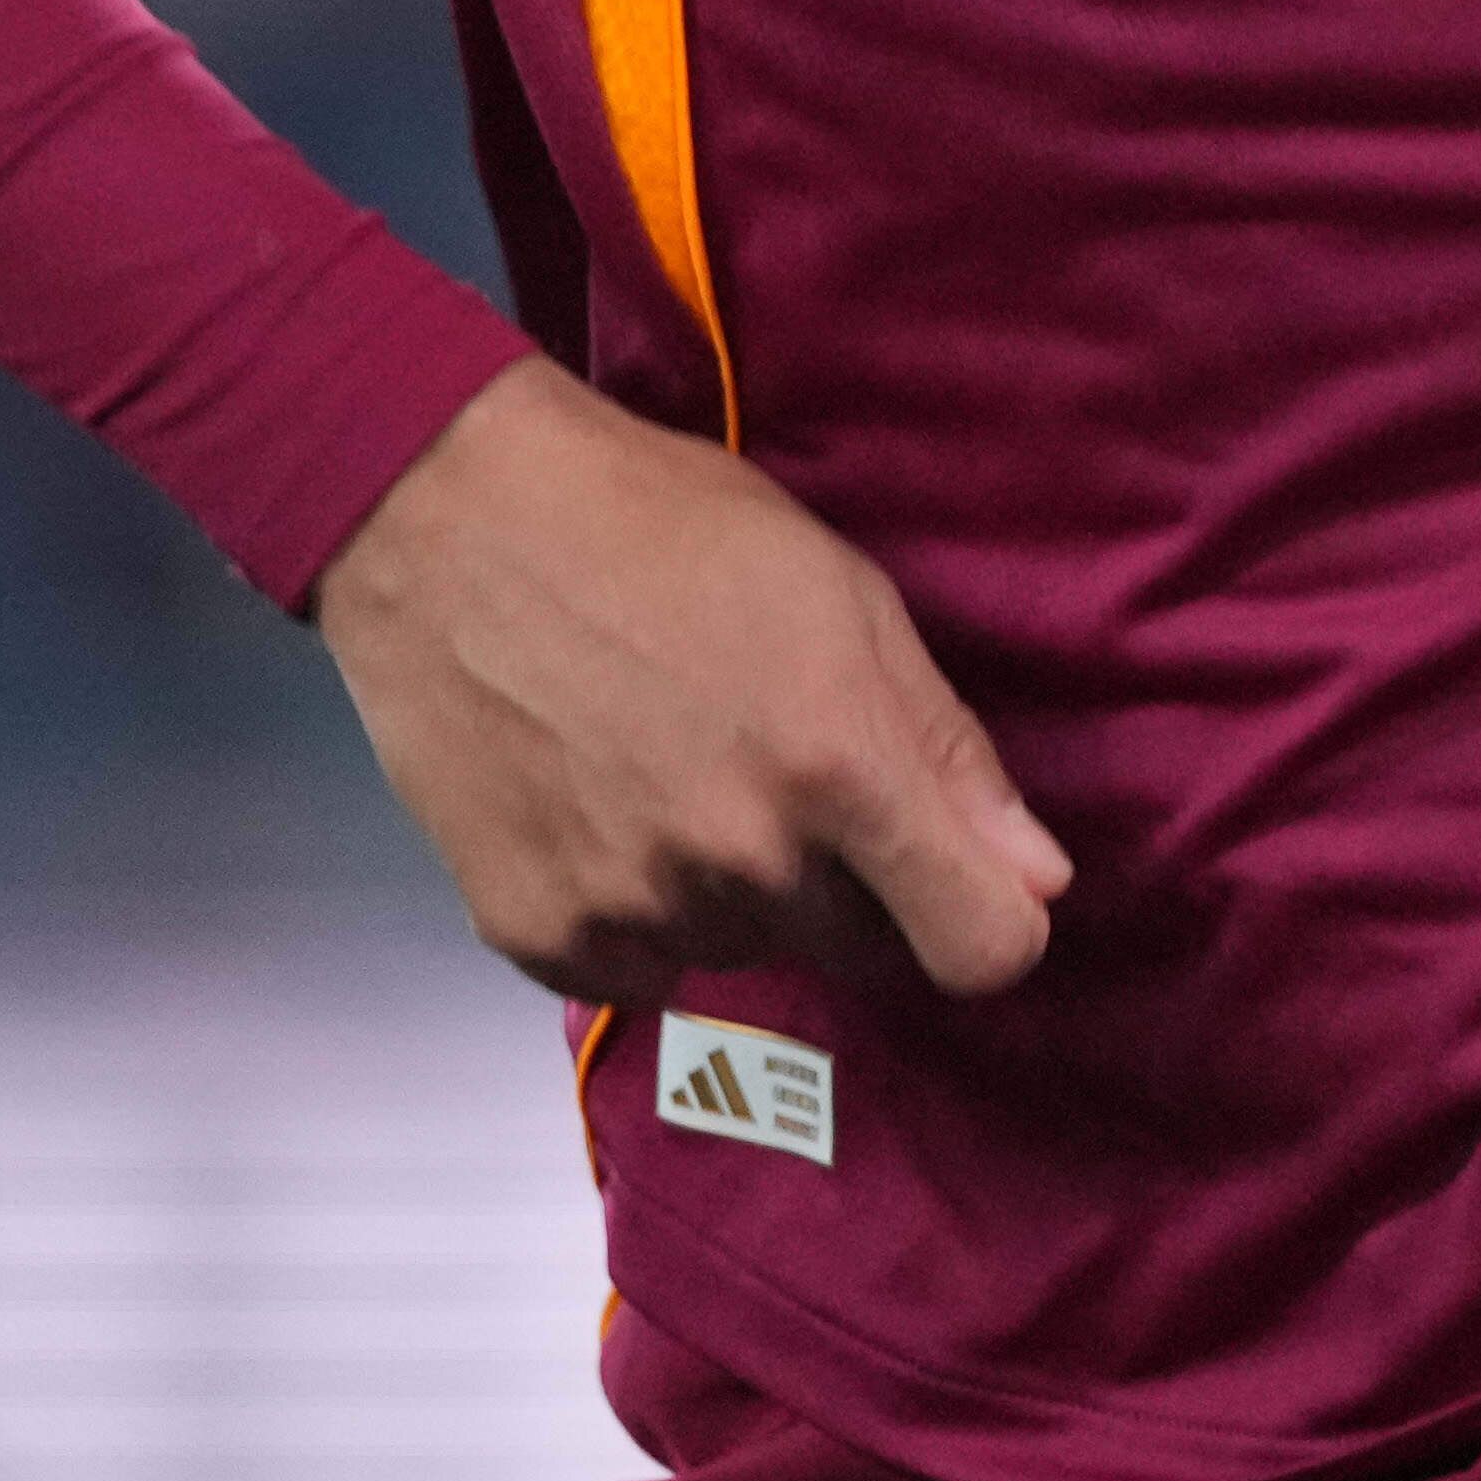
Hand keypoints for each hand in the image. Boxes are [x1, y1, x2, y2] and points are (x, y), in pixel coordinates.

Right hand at [312, 360, 1069, 1001]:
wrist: (443, 513)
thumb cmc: (655, 521)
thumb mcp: (836, 588)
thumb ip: (945, 745)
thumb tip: (1037, 877)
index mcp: (839, 765)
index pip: (983, 949)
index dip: (985, 917)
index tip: (952, 879)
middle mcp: (744, 859)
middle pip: (858, 948)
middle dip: (841, 877)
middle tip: (763, 758)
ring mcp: (633, 907)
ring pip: (740, 951)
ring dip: (726, 888)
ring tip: (660, 758)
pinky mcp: (535, 934)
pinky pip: (632, 967)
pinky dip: (626, 910)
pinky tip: (591, 801)